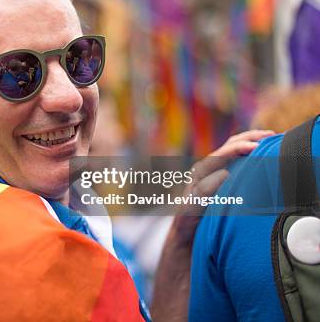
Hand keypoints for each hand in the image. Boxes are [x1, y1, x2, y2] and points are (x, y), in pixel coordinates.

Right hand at [151, 129, 273, 320]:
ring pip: (198, 179)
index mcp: (202, 203)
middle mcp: (190, 205)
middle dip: (235, 145)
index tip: (265, 137)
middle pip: (208, 164)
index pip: (219, 166)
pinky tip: (224, 180)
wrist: (175, 302)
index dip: (239, 147)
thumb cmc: (199, 274)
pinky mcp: (179, 233)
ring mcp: (183, 217)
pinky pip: (191, 207)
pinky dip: (206, 191)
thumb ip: (229, 214)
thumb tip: (249, 194)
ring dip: (223, 160)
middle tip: (262, 138)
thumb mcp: (220, 237)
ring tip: (248, 151)